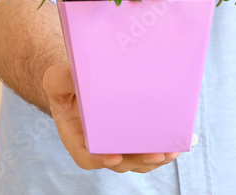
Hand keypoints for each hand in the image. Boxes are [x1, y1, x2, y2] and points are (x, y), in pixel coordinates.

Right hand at [42, 63, 180, 172]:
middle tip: (155, 154)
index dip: (99, 159)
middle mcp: (98, 144)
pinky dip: (162, 148)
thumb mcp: (57, 78)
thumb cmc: (68, 82)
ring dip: (155, 158)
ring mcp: (117, 142)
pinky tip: (178, 143)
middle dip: (138, 159)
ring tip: (171, 151)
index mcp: (76, 135)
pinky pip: (147, 148)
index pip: (85, 155)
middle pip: (118, 161)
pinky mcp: (133, 136)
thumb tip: (72, 75)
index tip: (112, 156)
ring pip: (136, 160)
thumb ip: (61, 79)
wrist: (81, 81)